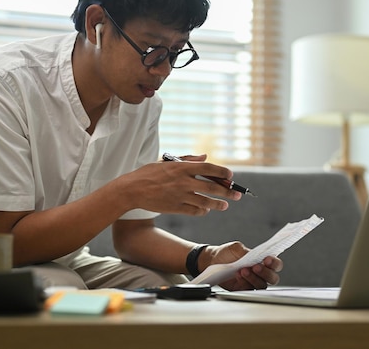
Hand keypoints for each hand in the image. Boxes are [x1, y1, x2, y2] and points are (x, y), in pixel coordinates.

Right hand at [118, 154, 241, 215]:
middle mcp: (184, 182)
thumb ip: (188, 159)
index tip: (230, 176)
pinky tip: (206, 209)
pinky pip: (195, 211)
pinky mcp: (176, 208)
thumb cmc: (148, 173)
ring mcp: (180, 196)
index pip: (210, 169)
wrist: (132, 190)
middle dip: (228, 192)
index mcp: (182, 167)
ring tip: (224, 205)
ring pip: (206, 202)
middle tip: (237, 195)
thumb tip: (205, 157)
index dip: (223, 173)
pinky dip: (203, 210)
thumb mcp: (167, 161)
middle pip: (213, 188)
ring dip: (218, 204)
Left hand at [204, 242, 282, 290]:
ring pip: (262, 285)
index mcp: (263, 261)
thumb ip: (246, 252)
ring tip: (243, 270)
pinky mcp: (244, 289)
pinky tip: (238, 276)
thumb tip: (252, 256)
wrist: (213, 261)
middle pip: (273, 278)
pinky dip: (245, 283)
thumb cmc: (228, 253)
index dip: (274, 263)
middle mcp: (261, 273)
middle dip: (266, 273)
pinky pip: (249, 290)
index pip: (276, 264)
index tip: (267, 260)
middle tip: (256, 267)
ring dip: (254, 278)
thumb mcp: (236, 248)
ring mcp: (253, 282)